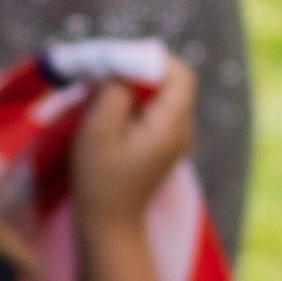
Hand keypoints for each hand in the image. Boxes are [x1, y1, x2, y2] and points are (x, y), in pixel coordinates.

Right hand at [68, 58, 195, 226]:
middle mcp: (183, 129)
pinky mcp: (164, 143)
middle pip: (172, 82)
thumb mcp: (99, 131)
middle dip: (140, 69)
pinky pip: (156, 109)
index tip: (118, 59)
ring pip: (163, 94)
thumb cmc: (100, 178)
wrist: (109, 222)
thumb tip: (122, 66)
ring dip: (136, 85)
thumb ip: (114, 92)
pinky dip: (136, 101)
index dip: (152, 59)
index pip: (180, 74)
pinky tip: (111, 109)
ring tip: (104, 89)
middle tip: (106, 70)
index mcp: (172, 125)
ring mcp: (176, 137)